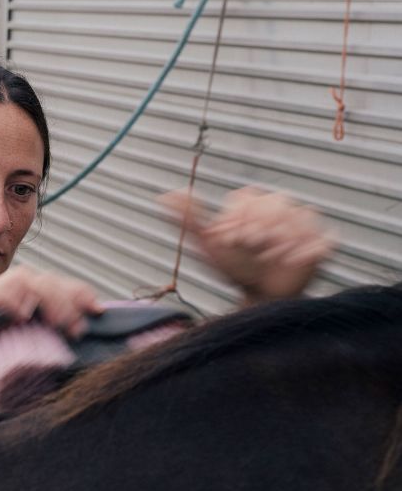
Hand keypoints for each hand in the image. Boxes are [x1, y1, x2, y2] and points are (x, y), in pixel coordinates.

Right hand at [0, 266, 99, 370]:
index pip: (51, 286)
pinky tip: (23, 315)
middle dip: (70, 298)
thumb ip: (19, 356)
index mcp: (14, 298)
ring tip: (59, 324)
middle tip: (83, 324)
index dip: (76, 292)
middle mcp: (3, 289)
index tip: (99, 309)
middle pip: (45, 280)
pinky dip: (10, 301)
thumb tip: (47, 378)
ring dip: (47, 299)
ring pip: (26, 281)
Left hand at [160, 187, 335, 303]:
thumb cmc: (233, 268)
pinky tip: (293, 261)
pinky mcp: (322, 243)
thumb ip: (188, 220)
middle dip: (262, 226)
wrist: (260, 295)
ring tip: (272, 257)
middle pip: (276, 203)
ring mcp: (302, 225)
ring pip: (301, 215)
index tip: (231, 240)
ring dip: (285, 237)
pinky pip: (324, 236)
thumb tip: (166, 195)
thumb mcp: (207, 247)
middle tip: (253, 247)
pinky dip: (310, 247)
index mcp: (251, 204)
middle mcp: (278, 208)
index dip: (239, 218)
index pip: (248, 198)